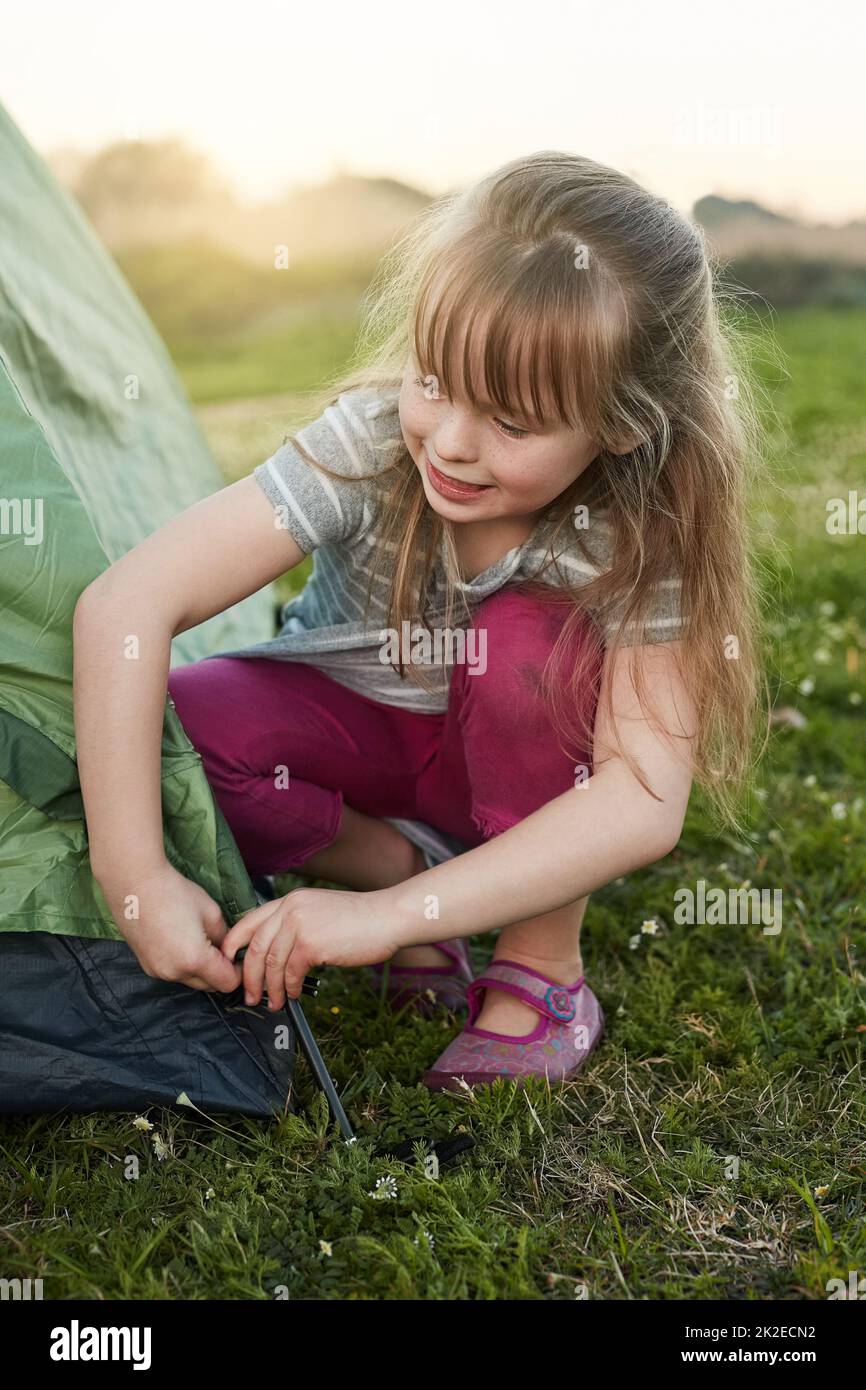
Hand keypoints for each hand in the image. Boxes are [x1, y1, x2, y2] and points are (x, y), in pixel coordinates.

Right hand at [97, 861, 242, 992]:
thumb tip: (228, 951)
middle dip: (220, 971)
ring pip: (191, 980)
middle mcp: (174, 973)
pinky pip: (173, 973)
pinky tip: (181, 940)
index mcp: (194, 960)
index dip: (239, 971)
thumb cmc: (174, 892)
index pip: (227, 983)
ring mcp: (157, 972)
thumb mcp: (212, 912)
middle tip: (223, 946)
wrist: (134, 883)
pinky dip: (183, 964)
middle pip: (209, 986)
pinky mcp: (146, 966)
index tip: (240, 956)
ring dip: (201, 969)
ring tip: (200, 940)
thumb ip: (225, 938)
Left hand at [220, 886, 404, 1009]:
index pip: (249, 922)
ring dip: (270, 988)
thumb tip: (274, 955)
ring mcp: (300, 925)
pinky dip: (289, 988)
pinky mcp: (312, 944)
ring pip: (271, 964)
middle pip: (255, 947)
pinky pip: (290, 973)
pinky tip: (294, 994)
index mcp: (290, 900)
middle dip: (249, 976)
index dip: (233, 946)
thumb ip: (295, 924)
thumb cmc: (359, 920)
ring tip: (273, 1002)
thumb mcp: (319, 911)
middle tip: (249, 995)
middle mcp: (291, 908)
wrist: (387, 918)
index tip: (230, 966)